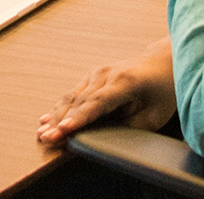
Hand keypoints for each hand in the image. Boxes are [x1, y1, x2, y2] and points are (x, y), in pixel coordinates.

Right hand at [38, 39, 176, 146]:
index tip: (64, 130)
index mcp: (125, 82)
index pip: (98, 103)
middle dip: (61, 122)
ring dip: (55, 116)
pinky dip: (58, 109)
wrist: (161, 63)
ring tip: (41, 133)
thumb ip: (132, 126)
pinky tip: (45, 121)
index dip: (80, 118)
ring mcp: (96, 73)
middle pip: (79, 101)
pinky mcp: (91, 77)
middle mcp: (106, 74)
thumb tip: (106, 139)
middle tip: (46, 139)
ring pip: (71, 97)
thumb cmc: (162, 91)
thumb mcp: (156, 114)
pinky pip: (72, 94)